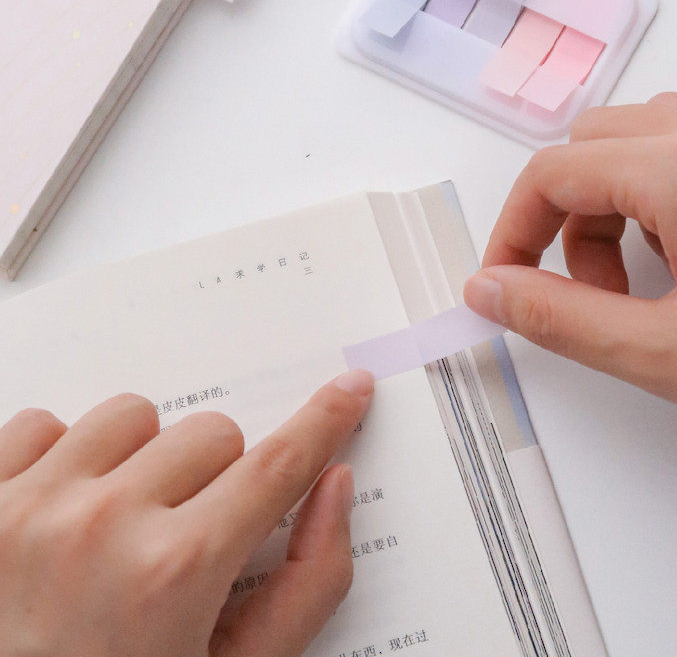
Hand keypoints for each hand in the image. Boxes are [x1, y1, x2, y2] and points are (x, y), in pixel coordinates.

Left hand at [0, 369, 373, 655]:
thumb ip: (308, 582)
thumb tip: (335, 485)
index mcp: (176, 572)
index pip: (279, 466)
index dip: (325, 421)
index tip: (348, 390)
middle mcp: (102, 525)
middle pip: (212, 434)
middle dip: (217, 478)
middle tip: (186, 535)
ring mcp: (30, 505)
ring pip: (132, 415)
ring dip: (142, 459)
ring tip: (120, 522)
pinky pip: (44, 421)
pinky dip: (64, 455)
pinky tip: (65, 509)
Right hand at [465, 93, 676, 444]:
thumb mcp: (666, 353)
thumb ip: (557, 318)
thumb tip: (490, 290)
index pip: (551, 172)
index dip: (513, 230)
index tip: (508, 280)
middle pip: (594, 145)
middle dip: (568, 218)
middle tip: (590, 290)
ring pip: (646, 140)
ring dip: (619, 204)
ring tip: (650, 278)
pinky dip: (670, 192)